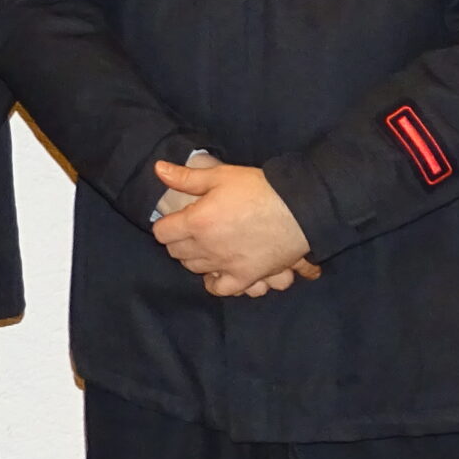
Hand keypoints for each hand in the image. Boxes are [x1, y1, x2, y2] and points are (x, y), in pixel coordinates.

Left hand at [150, 159, 316, 296]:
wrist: (300, 208)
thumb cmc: (259, 189)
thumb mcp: (220, 176)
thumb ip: (186, 178)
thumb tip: (158, 169)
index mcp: (196, 222)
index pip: (162, 232)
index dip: (166, 225)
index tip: (176, 219)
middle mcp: (207, 247)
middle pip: (176, 252)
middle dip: (178, 240)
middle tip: (191, 230)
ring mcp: (226, 264)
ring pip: (194, 268)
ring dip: (194, 258)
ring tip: (205, 245)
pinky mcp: (246, 276)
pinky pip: (220, 289)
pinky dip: (214, 283)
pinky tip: (216, 272)